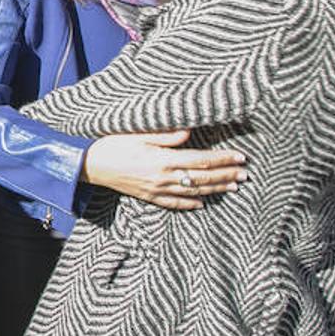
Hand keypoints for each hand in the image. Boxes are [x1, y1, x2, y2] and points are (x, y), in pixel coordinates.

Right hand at [80, 129, 247, 209]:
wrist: (89, 165)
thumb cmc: (113, 144)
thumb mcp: (138, 134)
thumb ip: (166, 135)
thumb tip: (190, 132)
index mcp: (163, 159)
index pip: (201, 159)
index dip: (222, 158)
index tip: (240, 157)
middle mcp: (163, 178)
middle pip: (202, 177)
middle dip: (226, 175)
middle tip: (245, 174)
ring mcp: (157, 190)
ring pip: (193, 191)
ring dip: (215, 189)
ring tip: (233, 187)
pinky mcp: (148, 197)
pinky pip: (174, 203)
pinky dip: (190, 204)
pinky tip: (202, 203)